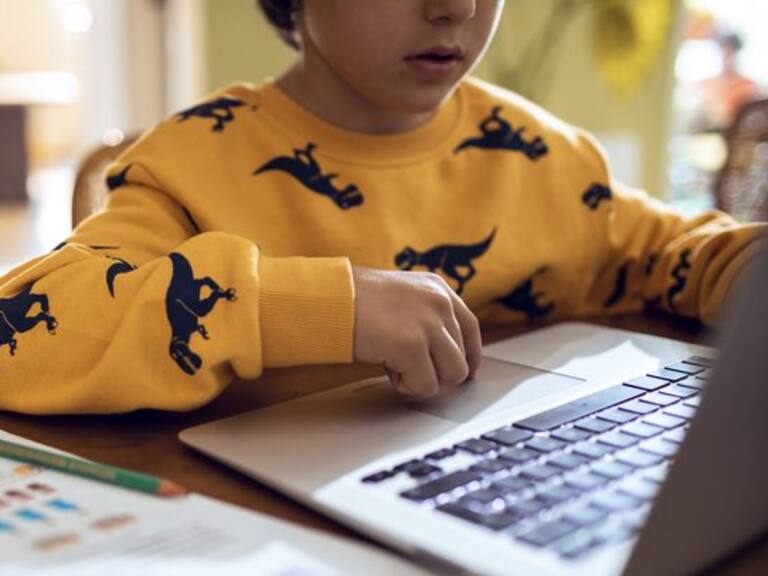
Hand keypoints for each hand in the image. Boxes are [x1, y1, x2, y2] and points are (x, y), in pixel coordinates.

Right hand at [352, 266, 481, 397]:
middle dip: (436, 370)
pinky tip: (387, 368)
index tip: (465, 371)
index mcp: (438, 288)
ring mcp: (428, 324)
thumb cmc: (354, 301)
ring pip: (451, 375)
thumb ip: (426, 316)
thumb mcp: (401, 296)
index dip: (470, 355)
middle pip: (461, 358)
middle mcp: (439, 303)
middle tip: (406, 365)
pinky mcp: (412, 346)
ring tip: (396, 365)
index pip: (471, 328)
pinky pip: (425, 385)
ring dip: (424, 379)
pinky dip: (406, 385)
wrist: (328, 299)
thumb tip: (443, 352)